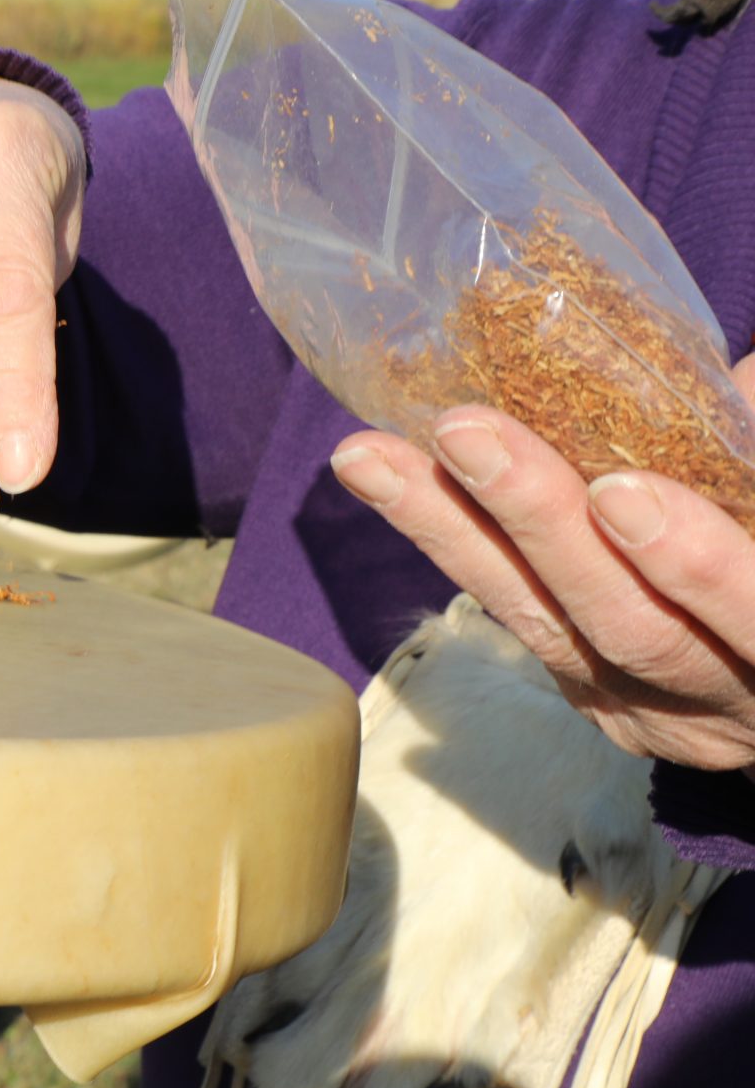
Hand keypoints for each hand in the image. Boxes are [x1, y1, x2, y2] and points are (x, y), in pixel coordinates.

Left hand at [330, 358, 754, 772]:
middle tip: (464, 435)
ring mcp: (645, 708)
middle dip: (539, 525)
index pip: (749, 615)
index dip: (691, 564)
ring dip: (450, 532)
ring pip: (542, 623)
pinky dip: (450, 543)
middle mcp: (722, 696)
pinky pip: (514, 616)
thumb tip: (738, 379)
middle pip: (625, 623)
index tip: (620, 493)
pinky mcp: (589, 698)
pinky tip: (384, 481)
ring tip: (371, 455)